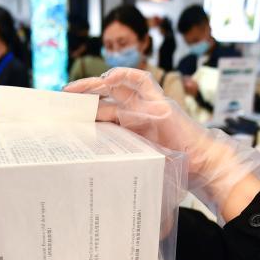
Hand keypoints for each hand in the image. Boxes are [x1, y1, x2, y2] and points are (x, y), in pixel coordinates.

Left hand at [65, 68, 259, 218]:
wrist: (199, 163)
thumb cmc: (174, 167)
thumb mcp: (139, 164)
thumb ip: (120, 164)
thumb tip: (92, 184)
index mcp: (129, 127)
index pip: (100, 113)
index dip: (82, 112)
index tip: (62, 116)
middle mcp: (135, 112)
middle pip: (103, 98)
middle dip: (81, 96)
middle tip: (60, 99)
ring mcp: (146, 104)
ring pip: (116, 86)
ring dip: (94, 84)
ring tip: (74, 89)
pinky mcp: (159, 99)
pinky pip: (140, 80)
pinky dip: (124, 75)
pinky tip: (107, 78)